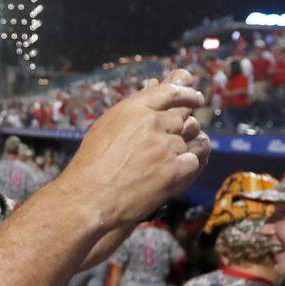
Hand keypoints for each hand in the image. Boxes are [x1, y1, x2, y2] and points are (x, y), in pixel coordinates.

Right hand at [59, 69, 209, 228]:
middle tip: (174, 142)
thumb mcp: (107, 126)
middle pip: (185, 117)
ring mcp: (165, 146)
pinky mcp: (174, 171)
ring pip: (192, 140)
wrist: (88, 197)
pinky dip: (187, 167)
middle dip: (182, 129)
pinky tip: (176, 173)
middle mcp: (152, 123)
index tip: (195, 98)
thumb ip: (134, 110)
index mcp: (134, 109)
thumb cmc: (92, 164)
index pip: (171, 91)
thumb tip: (154, 87)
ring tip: (169, 162)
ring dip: (184, 149)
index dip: (187, 93)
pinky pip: (195, 161)